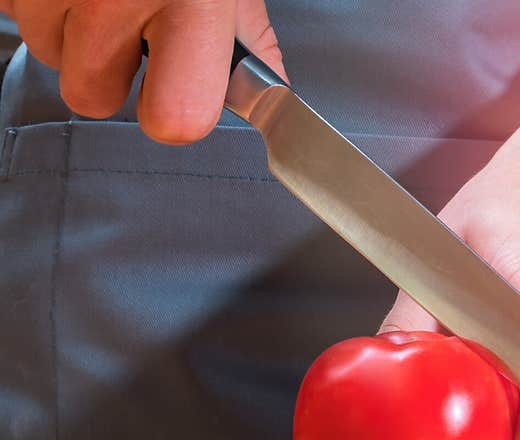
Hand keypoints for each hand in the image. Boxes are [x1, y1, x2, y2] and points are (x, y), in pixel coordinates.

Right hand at [0, 0, 286, 143]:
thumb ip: (249, 37)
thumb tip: (262, 90)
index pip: (175, 117)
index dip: (174, 116)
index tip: (177, 99)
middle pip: (90, 95)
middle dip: (107, 75)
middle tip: (130, 30)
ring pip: (46, 52)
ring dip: (72, 32)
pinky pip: (14, 10)